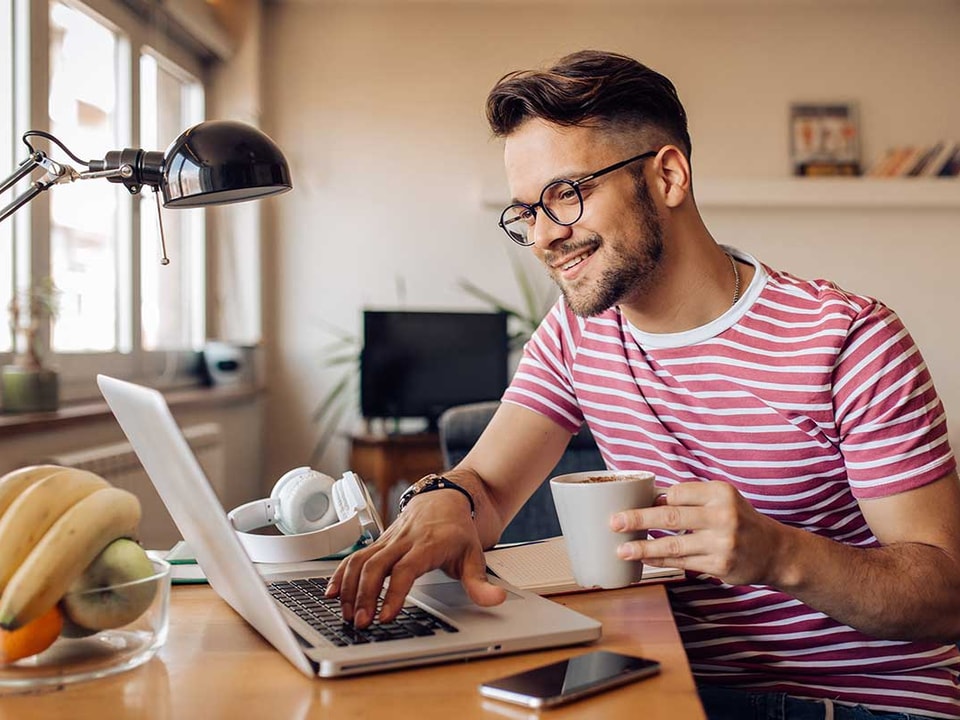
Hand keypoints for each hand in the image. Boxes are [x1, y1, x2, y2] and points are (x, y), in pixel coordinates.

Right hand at [325, 491, 506, 627]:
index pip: (406, 569)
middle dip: (365, 595)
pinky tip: (333, 593)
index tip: (387, 615)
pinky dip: (341, 574)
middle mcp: (404, 540)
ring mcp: (388, 540)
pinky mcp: (379, 542)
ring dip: (350, 588)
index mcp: (428, 544)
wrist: (445, 498)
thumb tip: (496, 600)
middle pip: (376, 565)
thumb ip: (481, 583)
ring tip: (347, 614)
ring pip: (361, 560)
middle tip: (362, 622)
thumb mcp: (475, 555)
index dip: (394, 592)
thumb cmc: (458, 529)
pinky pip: (355, 556)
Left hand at [610, 481, 786, 585]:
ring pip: (672, 545)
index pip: (677, 493)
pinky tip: (644, 559)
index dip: (655, 499)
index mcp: (720, 493)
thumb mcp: (722, 499)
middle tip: (614, 522)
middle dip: (637, 520)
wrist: (773, 551)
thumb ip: (690, 497)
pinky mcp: (720, 566)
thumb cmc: (738, 519)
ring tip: (621, 549)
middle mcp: (723, 516)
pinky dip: (660, 561)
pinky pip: (681, 562)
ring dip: (643, 548)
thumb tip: (648, 500)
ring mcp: (722, 543)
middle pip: (670, 517)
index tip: (635, 502)